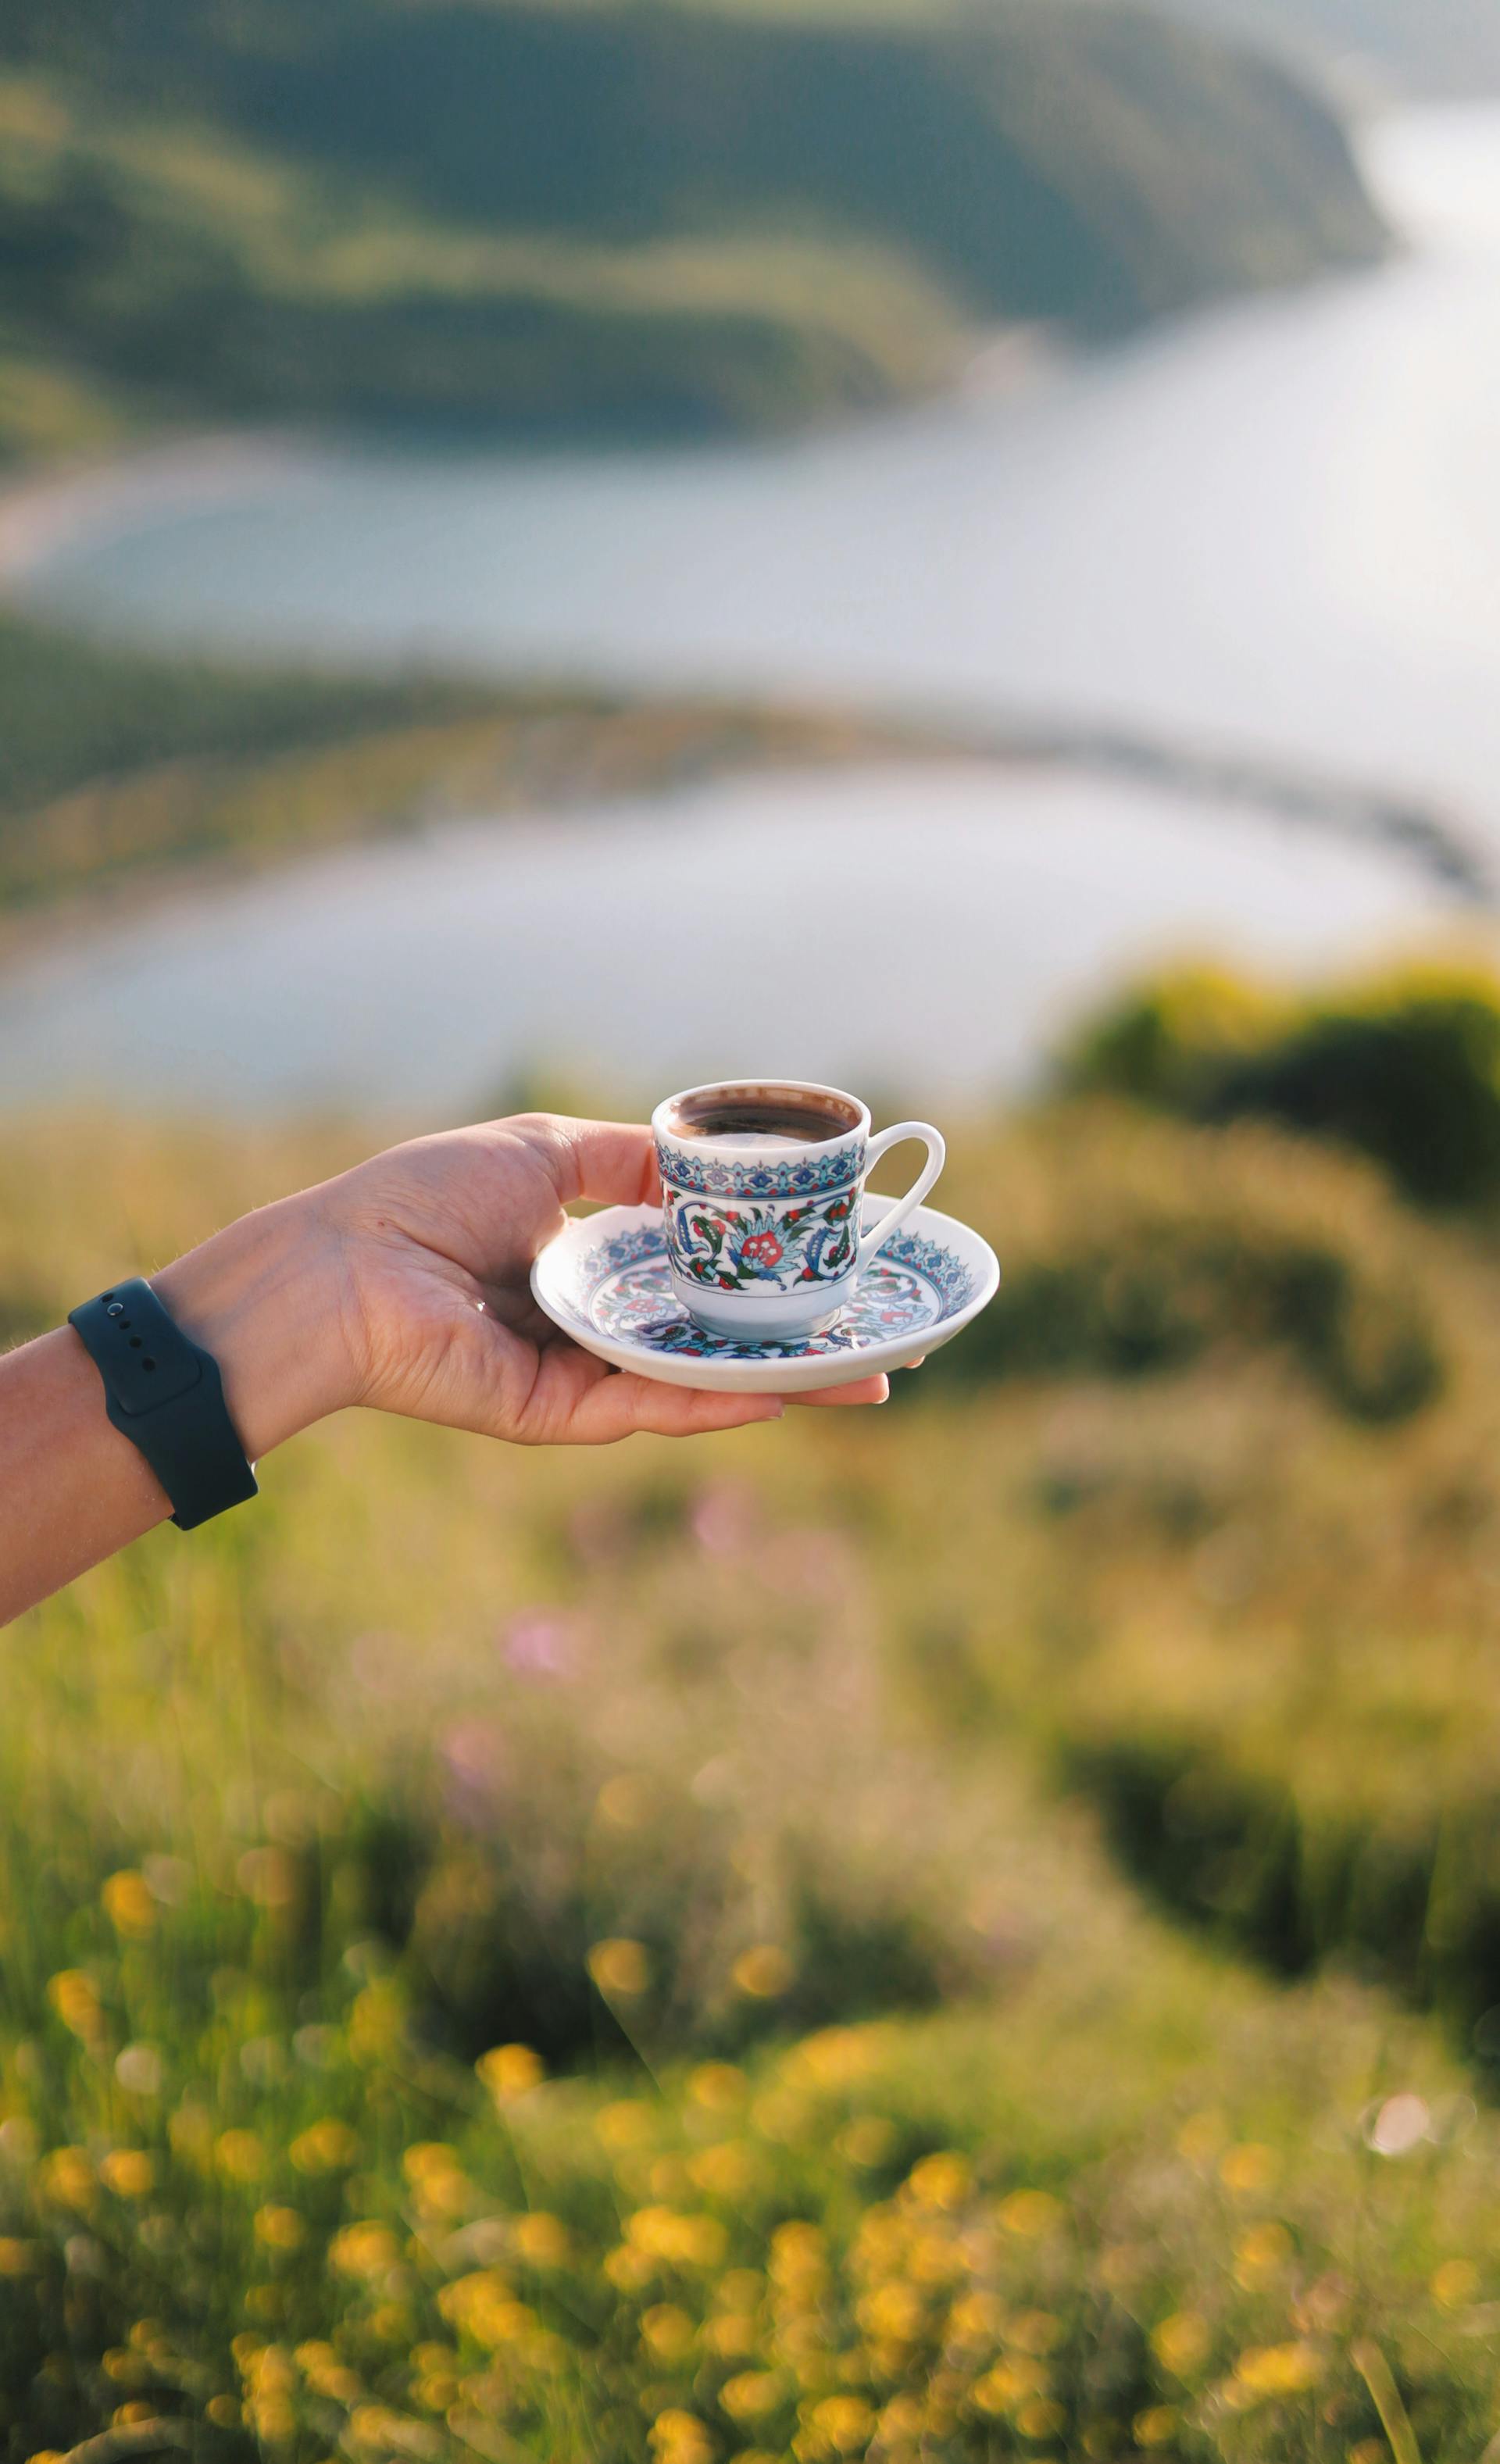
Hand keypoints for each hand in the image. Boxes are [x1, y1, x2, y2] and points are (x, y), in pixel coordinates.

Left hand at [160, 1113, 888, 1454]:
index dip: (765, 1278)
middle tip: (885, 1345)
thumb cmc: (423, 1197)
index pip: (693, 1279)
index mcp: (582, 1265)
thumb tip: (698, 1163)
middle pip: (713, 1343)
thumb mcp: (542, 1150)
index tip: (839, 1270)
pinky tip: (783, 1391)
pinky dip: (717, 1402)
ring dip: (785, 1382)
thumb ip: (622, 1161)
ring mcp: (577, 1377)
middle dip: (800, 1348)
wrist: (340, 1265)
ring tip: (870, 1377)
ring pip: (699, 1384)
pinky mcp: (555, 1416)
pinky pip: (650, 1407)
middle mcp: (588, 1327)